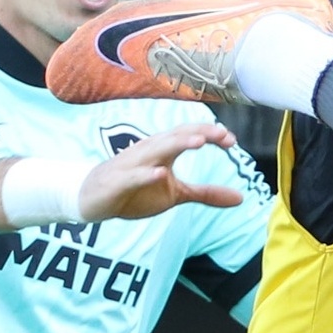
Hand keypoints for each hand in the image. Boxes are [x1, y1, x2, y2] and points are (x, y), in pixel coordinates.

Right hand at [78, 124, 246, 220]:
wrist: (90, 199)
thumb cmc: (135, 191)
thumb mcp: (175, 194)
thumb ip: (206, 194)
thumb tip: (242, 198)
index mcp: (163, 151)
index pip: (188, 135)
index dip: (210, 134)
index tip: (232, 140)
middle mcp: (148, 152)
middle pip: (175, 137)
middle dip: (199, 133)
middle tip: (223, 133)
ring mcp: (132, 165)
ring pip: (156, 150)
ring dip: (177, 144)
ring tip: (199, 141)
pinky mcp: (117, 182)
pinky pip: (133, 177)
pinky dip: (146, 174)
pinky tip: (160, 173)